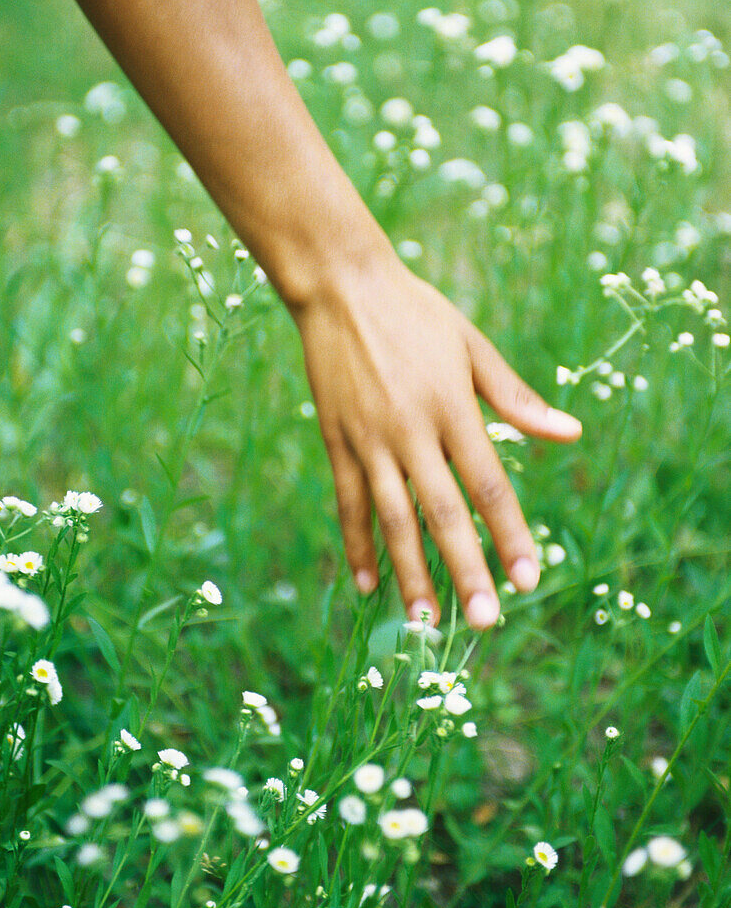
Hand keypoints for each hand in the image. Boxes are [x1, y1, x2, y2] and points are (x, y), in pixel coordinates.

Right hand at [295, 250, 581, 629]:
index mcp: (453, 406)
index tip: (530, 579)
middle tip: (485, 621)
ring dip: (410, 572)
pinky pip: (348, 502)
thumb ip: (516, 398)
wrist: (341, 286)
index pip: (489, 485)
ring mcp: (368, 439)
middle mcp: (411, 430)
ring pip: (392, 518)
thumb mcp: (473, 346)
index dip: (511, 535)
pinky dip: (358, 544)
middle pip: (443, 513)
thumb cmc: (416, 312)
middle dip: (466, 570)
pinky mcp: (336, 440)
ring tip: (425, 621)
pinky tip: (369, 584)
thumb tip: (570, 435)